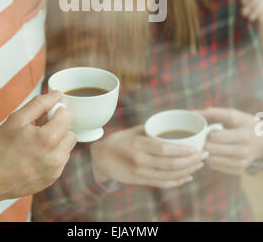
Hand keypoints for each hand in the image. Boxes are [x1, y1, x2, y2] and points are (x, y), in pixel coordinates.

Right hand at [0, 91, 76, 200]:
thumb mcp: (17, 119)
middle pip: (71, 133)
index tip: (43, 116)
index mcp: (48, 139)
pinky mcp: (52, 179)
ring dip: (57, 142)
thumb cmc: (0, 148)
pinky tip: (36, 155)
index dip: (56, 112)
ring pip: (67, 147)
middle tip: (40, 129)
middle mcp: (56, 157)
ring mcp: (55, 170)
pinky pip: (61, 161)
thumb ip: (40, 103)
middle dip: (59, 127)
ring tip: (37, 143)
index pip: (68, 116)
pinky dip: (53, 155)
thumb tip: (56, 94)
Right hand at [90, 125, 208, 188]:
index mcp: (139, 144)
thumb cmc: (121, 140)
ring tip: (200, 164)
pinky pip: (163, 184)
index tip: (196, 148)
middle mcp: (139, 160)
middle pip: (170, 165)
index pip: (164, 149)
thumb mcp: (135, 131)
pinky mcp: (140, 181)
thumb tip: (176, 121)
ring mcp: (140, 173)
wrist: (101, 158)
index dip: (182, 151)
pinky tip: (188, 177)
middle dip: (191, 161)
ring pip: (169, 176)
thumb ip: (153, 129)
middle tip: (204, 155)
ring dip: (188, 171)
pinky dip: (178, 182)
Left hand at [194, 107, 262, 174]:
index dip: (208, 132)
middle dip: (204, 142)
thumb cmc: (244, 124)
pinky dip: (211, 159)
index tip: (210, 129)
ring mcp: (241, 163)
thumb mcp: (233, 115)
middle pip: (211, 149)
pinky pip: (214, 167)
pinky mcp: (237, 171)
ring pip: (210, 160)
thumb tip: (192, 112)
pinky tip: (215, 153)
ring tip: (210, 144)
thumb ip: (213, 113)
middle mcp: (243, 151)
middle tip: (206, 138)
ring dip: (206, 152)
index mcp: (243, 135)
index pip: (215, 136)